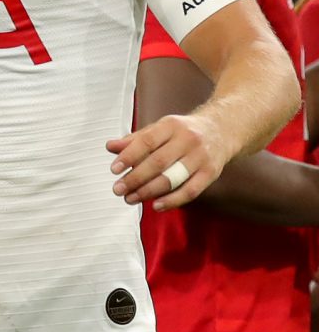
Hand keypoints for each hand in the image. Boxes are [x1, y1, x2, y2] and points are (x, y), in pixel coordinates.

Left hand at [105, 112, 231, 210]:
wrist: (222, 129)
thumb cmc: (183, 131)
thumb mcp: (160, 128)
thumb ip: (135, 139)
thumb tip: (110, 147)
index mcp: (171, 126)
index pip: (146, 141)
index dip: (128, 156)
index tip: (114, 170)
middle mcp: (187, 140)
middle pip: (158, 162)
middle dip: (135, 178)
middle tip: (118, 189)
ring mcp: (201, 157)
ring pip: (173, 178)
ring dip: (149, 191)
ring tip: (131, 198)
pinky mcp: (211, 173)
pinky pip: (191, 190)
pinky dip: (172, 200)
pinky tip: (156, 206)